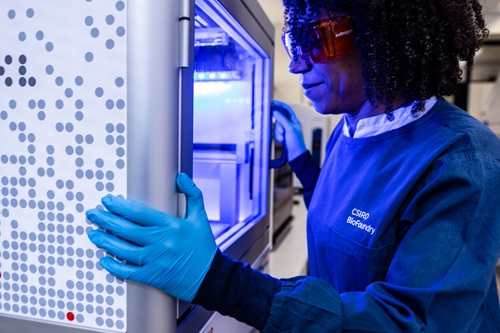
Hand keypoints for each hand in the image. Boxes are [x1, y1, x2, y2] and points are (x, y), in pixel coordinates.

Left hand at [86, 173, 216, 301]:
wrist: (210, 277)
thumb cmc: (204, 247)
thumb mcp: (200, 218)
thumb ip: (192, 194)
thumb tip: (181, 177)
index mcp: (171, 225)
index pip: (139, 213)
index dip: (120, 206)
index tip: (108, 201)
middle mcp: (161, 242)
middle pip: (126, 229)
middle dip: (106, 220)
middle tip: (92, 214)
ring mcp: (155, 260)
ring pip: (123, 249)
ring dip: (105, 241)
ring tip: (93, 233)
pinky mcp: (152, 276)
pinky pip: (128, 271)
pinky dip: (114, 266)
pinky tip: (104, 259)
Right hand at [272, 100, 306, 161]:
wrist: (295, 155)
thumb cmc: (296, 142)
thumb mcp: (289, 129)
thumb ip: (282, 119)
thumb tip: (275, 112)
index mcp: (294, 120)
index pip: (286, 109)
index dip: (280, 105)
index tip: (272, 103)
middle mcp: (289, 124)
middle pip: (279, 119)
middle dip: (279, 126)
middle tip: (283, 132)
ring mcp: (285, 130)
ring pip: (276, 127)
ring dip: (279, 133)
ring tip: (284, 138)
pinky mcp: (281, 136)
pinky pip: (275, 133)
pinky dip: (278, 137)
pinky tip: (282, 141)